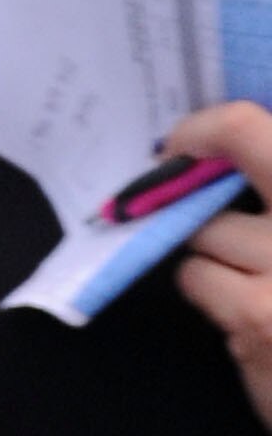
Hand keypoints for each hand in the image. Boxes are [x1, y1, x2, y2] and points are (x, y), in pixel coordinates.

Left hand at [171, 104, 271, 434]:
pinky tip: (240, 311)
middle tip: (172, 151)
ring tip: (248, 275)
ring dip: (211, 247)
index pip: (263, 126)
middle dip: (199, 138)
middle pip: (248, 137)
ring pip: (209, 225)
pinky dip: (205, 290)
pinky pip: (196, 276)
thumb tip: (220, 148)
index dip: (220, 121)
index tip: (192, 132)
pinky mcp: (259, 313)